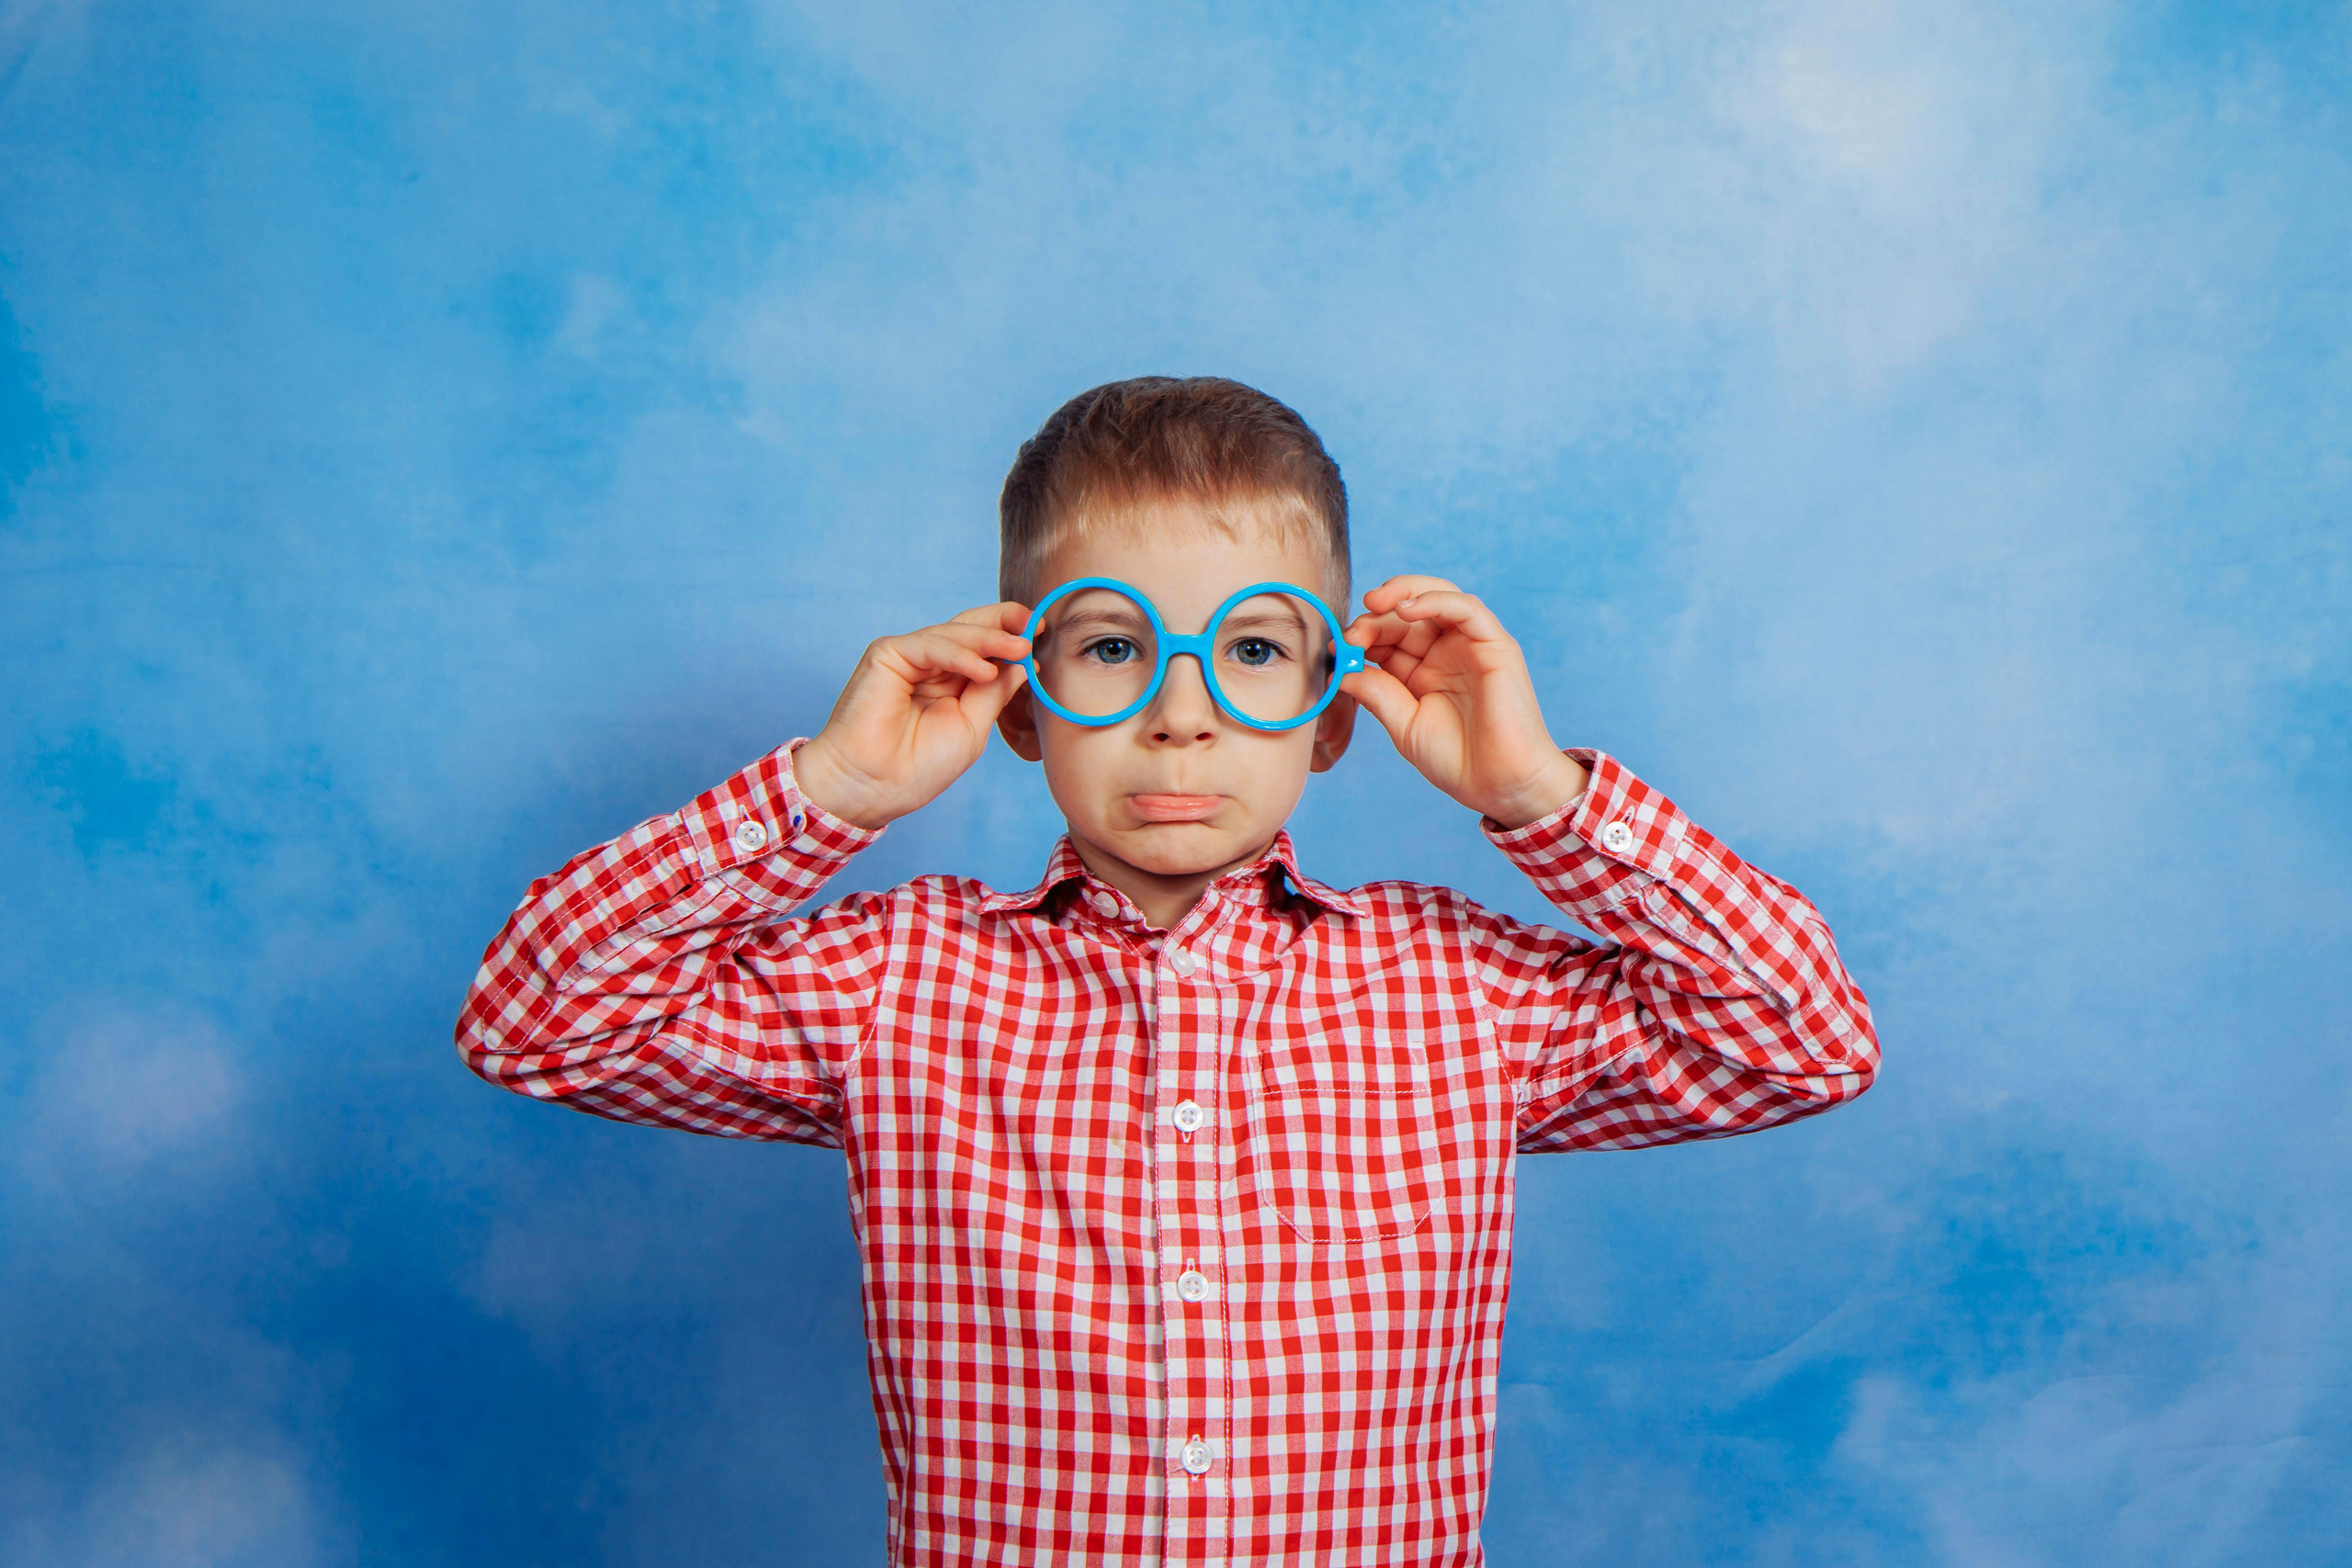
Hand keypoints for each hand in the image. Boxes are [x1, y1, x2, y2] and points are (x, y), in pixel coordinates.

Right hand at [793, 602, 1032, 828]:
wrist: (874, 787)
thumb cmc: (917, 766)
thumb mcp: (972, 726)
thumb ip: (994, 691)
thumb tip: (1024, 661)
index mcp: (949, 681)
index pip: (983, 648)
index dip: (1011, 637)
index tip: (1042, 634)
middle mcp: (929, 664)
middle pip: (970, 630)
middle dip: (1005, 623)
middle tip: (1036, 623)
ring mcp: (908, 657)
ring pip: (954, 635)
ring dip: (990, 640)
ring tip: (1020, 648)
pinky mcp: (887, 655)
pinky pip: (930, 646)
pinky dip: (960, 655)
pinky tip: (985, 670)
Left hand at [1340, 575, 1587, 828]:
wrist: (1499, 785)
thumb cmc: (1456, 760)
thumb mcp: (1403, 724)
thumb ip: (1375, 692)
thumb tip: (1340, 668)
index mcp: (1421, 670)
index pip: (1388, 636)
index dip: (1362, 634)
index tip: (1338, 646)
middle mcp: (1445, 652)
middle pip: (1407, 614)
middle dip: (1376, 617)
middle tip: (1353, 633)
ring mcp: (1470, 645)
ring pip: (1437, 597)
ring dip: (1403, 592)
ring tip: (1375, 602)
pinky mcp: (1495, 645)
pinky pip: (1466, 609)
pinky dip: (1435, 601)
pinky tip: (1406, 609)